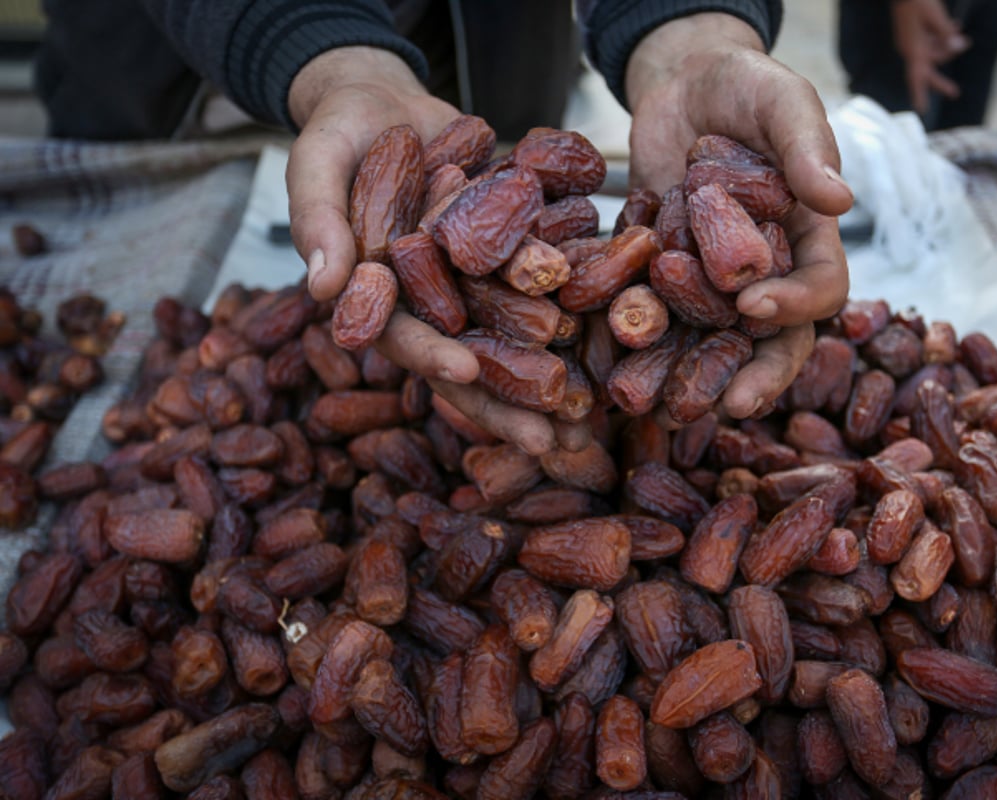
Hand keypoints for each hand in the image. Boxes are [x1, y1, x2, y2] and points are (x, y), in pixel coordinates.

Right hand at [286, 46, 587, 454]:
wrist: (384, 103)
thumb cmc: (336, 134)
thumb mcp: (315, 166)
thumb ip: (317, 222)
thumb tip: (324, 288)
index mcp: (378, 299)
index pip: (405, 338)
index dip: (432, 355)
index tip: (467, 368)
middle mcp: (430, 304)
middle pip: (470, 360)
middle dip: (508, 404)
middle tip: (552, 445)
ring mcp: (472, 286)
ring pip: (515, 341)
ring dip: (552, 381)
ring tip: (592, 418)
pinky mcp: (508, 257)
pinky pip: (546, 288)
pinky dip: (578, 313)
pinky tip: (614, 338)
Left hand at [625, 13, 853, 422]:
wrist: (684, 85)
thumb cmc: (748, 89)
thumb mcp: (783, 102)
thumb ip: (808, 147)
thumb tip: (840, 200)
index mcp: (807, 239)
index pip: (821, 287)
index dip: (795, 304)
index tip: (754, 304)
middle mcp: (764, 272)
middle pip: (772, 338)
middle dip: (754, 375)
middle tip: (729, 405)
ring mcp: (711, 280)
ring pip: (710, 341)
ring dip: (691, 376)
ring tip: (666, 407)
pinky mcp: (662, 276)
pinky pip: (653, 315)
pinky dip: (635, 340)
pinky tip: (612, 364)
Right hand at [891, 0, 970, 114]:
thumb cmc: (917, 0)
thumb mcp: (935, 16)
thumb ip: (946, 33)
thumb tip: (959, 47)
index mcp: (912, 49)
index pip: (916, 78)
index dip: (919, 94)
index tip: (921, 110)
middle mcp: (911, 49)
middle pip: (926, 72)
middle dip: (941, 82)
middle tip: (955, 92)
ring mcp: (912, 40)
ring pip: (933, 53)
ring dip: (949, 49)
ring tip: (966, 41)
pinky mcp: (915, 31)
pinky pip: (931, 40)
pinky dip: (943, 37)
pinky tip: (956, 27)